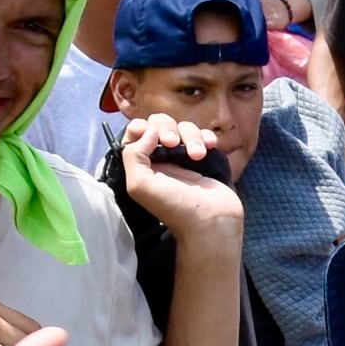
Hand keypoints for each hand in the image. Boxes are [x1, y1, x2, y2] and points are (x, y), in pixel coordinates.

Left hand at [119, 117, 247, 243]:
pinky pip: (203, 135)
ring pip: (184, 128)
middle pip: (160, 124)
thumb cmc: (174, 207)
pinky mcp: (205, 157)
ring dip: (191, 136)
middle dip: (167, 128)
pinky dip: (206, 136)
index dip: (141, 127)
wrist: (211, 221)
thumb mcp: (140, 185)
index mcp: (142, 164)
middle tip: (172, 143)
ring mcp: (184, 156)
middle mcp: (161, 158)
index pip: (135, 133)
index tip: (152, 135)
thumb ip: (132, 154)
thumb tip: (147, 130)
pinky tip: (210, 147)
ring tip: (197, 155)